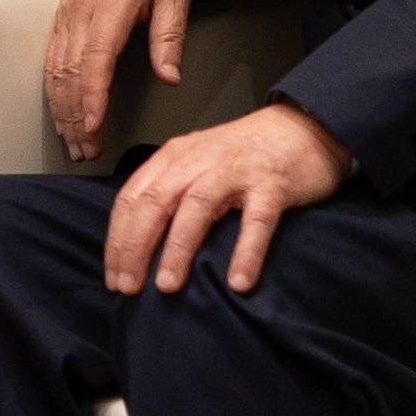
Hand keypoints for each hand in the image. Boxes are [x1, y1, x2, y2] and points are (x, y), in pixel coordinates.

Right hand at [45, 0, 190, 164]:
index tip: (95, 127)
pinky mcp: (62, 17)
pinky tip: (62, 115)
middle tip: (87, 152)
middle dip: (77, 117)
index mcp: (112, 4)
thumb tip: (170, 78)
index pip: (96, 58)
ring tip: (75, 144)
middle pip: (70, 72)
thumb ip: (169, 37)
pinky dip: (54, 92)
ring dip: (63, 111)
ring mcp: (67, 14)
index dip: (93, 96)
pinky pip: (51, 59)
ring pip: (55, 70)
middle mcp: (82, 11)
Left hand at [99, 100, 348, 297]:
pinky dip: (246, 251)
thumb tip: (139, 245)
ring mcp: (236, 170)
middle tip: (127, 287)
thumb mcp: (197, 164)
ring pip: (196, 207)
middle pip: (154, 202)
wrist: (303, 127)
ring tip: (167, 286)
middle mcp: (199, 160)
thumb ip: (170, 192)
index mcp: (175, 157)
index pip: (132, 197)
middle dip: (134, 247)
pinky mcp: (272, 183)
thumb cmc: (245, 155)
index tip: (112, 276)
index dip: (117, 239)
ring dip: (177, 249)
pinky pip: (257, 220)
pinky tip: (238, 281)